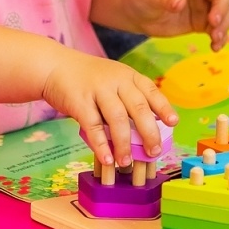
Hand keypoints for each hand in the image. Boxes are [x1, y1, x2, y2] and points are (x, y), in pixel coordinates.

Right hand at [40, 49, 176, 167]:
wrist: (54, 66)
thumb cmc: (88, 79)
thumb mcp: (113, 79)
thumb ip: (129, 98)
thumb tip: (148, 130)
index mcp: (128, 75)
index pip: (151, 90)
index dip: (164, 107)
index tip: (173, 123)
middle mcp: (116, 81)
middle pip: (138, 108)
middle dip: (149, 132)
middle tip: (154, 152)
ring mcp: (97, 90)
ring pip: (117, 119)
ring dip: (124, 144)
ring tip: (127, 163)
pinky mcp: (79, 102)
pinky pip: (93, 126)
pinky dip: (102, 144)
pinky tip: (108, 158)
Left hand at [120, 0, 228, 50]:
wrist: (135, 12)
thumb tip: (180, 3)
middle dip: (221, 8)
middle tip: (214, 23)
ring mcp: (202, 5)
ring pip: (223, 12)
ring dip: (224, 25)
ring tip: (215, 38)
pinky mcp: (201, 22)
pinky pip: (216, 28)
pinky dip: (219, 37)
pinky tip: (215, 47)